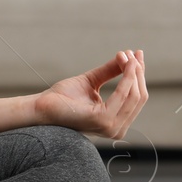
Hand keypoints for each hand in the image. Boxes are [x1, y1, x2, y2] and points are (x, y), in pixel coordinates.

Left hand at [33, 49, 147, 140]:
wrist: (42, 107)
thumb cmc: (63, 97)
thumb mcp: (92, 81)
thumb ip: (110, 72)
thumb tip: (129, 56)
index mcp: (115, 122)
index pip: (137, 98)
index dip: (139, 75)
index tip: (137, 54)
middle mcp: (116, 129)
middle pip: (139, 96)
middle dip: (138, 72)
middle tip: (133, 52)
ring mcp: (111, 127)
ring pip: (134, 95)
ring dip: (133, 72)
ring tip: (127, 55)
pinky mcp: (103, 121)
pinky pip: (122, 95)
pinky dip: (126, 77)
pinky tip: (123, 63)